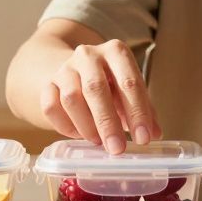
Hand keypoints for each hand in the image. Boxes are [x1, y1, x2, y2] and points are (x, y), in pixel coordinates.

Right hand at [39, 39, 160, 154]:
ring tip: (98, 142)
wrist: (74, 70)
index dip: (137, 112)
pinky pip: (51, 107)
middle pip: (95, 88)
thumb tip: (154, 133)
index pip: (129, 82)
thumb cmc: (110, 84)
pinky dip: (66, 126)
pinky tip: (79, 135)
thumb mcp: (129, 90)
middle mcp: (88, 55)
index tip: (143, 138)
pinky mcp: (47, 84)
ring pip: (71, 98)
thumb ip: (143, 109)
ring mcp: (64, 68)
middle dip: (108, 122)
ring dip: (86, 125)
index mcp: (115, 52)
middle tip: (117, 149)